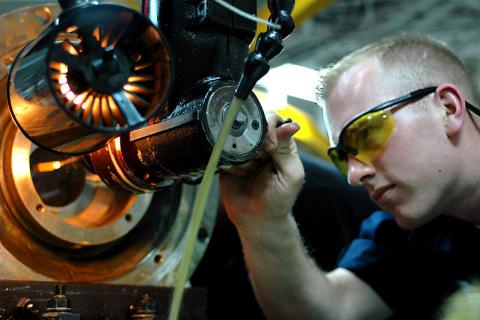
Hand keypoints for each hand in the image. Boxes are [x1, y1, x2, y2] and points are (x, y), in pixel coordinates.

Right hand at [220, 112, 304, 231]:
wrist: (257, 220)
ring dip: (242, 153)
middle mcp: (261, 144)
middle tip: (257, 158)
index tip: (269, 145)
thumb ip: (287, 150)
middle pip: (252, 124)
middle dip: (253, 139)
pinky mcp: (227, 161)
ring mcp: (243, 151)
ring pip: (236, 136)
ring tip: (247, 170)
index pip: (273, 120)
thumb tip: (292, 125)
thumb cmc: (279, 199)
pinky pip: (223, 151)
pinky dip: (230, 162)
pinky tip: (238, 174)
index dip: (269, 126)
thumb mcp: (291, 175)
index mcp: (280, 143)